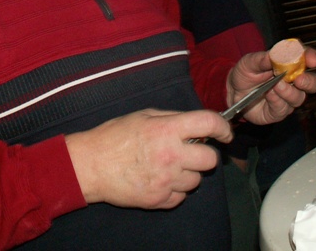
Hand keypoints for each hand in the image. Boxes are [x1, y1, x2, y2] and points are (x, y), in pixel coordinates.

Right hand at [65, 108, 232, 208]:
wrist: (90, 165)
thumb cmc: (114, 136)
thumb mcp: (144, 116)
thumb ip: (172, 119)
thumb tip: (195, 125)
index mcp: (167, 129)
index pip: (209, 124)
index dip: (223, 127)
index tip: (225, 133)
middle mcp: (171, 155)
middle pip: (210, 160)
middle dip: (204, 155)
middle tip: (190, 152)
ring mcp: (166, 180)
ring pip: (196, 181)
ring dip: (188, 173)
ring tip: (168, 166)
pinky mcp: (158, 200)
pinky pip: (181, 196)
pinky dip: (175, 189)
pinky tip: (159, 179)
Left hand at [225, 47, 315, 124]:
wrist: (233, 91)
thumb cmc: (245, 73)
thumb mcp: (249, 62)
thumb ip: (262, 59)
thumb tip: (274, 54)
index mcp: (290, 64)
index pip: (306, 58)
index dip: (311, 57)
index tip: (311, 60)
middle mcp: (293, 82)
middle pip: (312, 83)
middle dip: (309, 81)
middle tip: (299, 80)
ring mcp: (287, 98)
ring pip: (298, 98)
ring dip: (288, 92)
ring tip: (275, 85)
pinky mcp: (278, 112)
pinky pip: (283, 108)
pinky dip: (277, 101)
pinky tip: (269, 94)